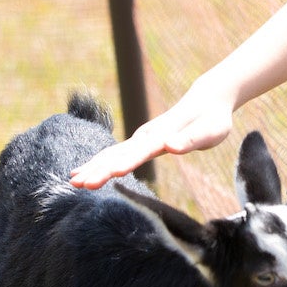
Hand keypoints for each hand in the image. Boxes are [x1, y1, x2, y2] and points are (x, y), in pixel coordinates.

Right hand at [69, 76, 237, 187]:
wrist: (206, 101)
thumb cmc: (212, 119)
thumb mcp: (210, 131)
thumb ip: (191, 139)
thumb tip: (172, 147)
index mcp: (162, 135)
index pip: (140, 152)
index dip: (124, 163)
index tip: (108, 174)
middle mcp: (147, 135)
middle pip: (119, 153)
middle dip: (99, 169)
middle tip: (80, 185)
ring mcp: (141, 138)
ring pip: (111, 153)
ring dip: (93, 167)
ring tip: (73, 182)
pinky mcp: (140, 142)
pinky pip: (113, 153)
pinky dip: (96, 163)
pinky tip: (80, 173)